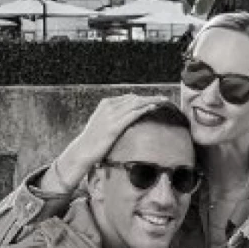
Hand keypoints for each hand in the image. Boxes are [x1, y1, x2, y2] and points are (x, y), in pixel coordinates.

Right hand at [43, 94, 170, 191]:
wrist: (83, 150)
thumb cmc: (94, 139)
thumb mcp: (103, 122)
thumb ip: (114, 116)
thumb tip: (129, 114)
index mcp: (106, 103)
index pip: (130, 97)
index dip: (145, 98)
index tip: (156, 99)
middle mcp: (109, 106)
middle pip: (135, 98)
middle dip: (151, 97)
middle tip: (165, 98)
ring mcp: (111, 115)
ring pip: (136, 104)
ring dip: (151, 101)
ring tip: (164, 101)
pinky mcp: (114, 126)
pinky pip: (133, 114)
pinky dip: (144, 110)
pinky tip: (154, 108)